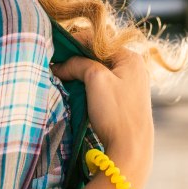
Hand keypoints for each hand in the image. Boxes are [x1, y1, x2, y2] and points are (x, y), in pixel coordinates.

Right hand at [50, 33, 152, 188]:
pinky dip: (86, 84)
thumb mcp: (96, 79)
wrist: (130, 149)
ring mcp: (128, 84)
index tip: (55, 53)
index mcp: (130, 57)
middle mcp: (132, 67)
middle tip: (56, 66)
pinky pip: (100, 84)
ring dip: (79, 73)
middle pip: (97, 54)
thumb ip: (78, 63)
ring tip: (62, 77)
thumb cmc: (116, 112)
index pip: (97, 40)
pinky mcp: (122, 99)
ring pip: (97, 70)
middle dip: (76, 59)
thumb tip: (59, 64)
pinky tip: (73, 89)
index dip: (74, 43)